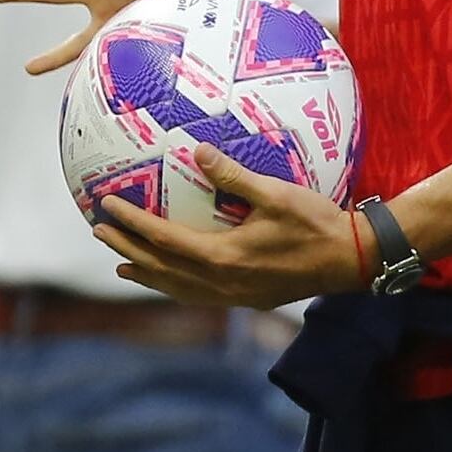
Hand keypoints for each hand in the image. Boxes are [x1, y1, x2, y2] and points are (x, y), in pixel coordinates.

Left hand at [88, 145, 367, 307]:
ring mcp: (235, 296)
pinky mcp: (248, 299)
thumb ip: (234, 175)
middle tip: (100, 231)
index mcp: (223, 258)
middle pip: (162, 269)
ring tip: (122, 265)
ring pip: (178, 288)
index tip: (107, 208)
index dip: (132, 224)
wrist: (351, 259)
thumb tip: (199, 151)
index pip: (164, 241)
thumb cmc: (316, 223)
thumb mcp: (276, 193)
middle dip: (129, 249)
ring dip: (147, 275)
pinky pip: (198, 296)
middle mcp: (222, 283)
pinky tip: (171, 280)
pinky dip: (175, 286)